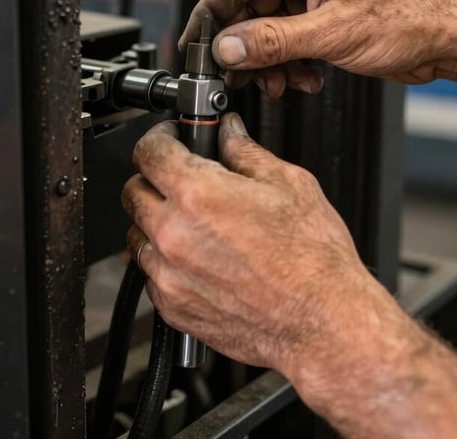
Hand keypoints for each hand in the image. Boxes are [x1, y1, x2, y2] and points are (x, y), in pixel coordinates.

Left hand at [120, 113, 384, 377]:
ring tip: (197, 224)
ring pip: (138, 234)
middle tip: (183, 179)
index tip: (170, 140)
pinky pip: (151, 273)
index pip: (148, 152)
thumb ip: (246, 152)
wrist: (324, 323)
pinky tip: (202, 258)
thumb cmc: (313, 259)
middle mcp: (174, 234)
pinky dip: (167, 262)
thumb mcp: (289, 185)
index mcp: (198, 194)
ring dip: (157, 222)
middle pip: (133, 191)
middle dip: (154, 178)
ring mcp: (168, 274)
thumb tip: (230, 133)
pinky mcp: (172, 307)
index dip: (159, 138)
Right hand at [179, 0, 456, 97]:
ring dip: (267, 61)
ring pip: (266, 28)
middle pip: (249, 7)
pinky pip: (287, 40)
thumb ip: (273, 41)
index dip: (213, 13)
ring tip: (277, 84)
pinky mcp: (323, 17)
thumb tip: (227, 47)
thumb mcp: (334, 33)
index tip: (199, 45)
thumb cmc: (410, 17)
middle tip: (235, 76)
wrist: (450, 37)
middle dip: (244, 46)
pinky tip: (302, 79)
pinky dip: (287, 64)